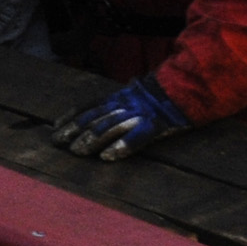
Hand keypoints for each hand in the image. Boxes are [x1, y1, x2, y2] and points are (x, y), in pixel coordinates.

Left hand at [54, 76, 194, 161]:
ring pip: (110, 127)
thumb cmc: (164, 94)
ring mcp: (140, 114)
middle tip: (57, 143)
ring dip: (91, 140)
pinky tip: (107, 157)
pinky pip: (137, 138)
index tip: (55, 127)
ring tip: (76, 152)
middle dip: (74, 130)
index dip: (72, 116)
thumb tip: (102, 107)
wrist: (191, 88)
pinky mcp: (156, 126)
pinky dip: (120, 147)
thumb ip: (121, 101)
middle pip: (95, 117)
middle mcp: (126, 104)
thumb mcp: (138, 94)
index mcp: (120, 96)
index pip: (90, 105)